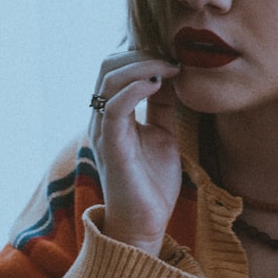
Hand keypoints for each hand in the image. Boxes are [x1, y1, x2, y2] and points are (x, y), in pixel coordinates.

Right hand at [89, 51, 181, 256]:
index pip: (116, 67)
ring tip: (170, 66)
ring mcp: (103, 131)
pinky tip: (158, 83)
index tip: (174, 54)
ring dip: (143, 65)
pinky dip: (135, 88)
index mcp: (113, 114)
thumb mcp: (163, 134)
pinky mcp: (110, 146)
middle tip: (173, 56)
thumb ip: (163, 106)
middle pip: (109, 66)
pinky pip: (114, 107)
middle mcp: (102, 118)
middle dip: (142, 53)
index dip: (143, 53)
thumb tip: (173, 75)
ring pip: (110, 80)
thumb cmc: (152, 183)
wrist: (144, 224)